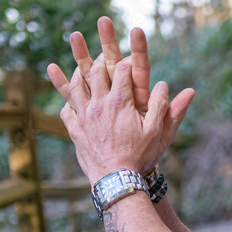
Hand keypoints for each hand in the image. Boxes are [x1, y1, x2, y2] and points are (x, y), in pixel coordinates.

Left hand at [53, 52, 179, 183]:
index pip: (122, 70)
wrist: (116, 179)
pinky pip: (67, 110)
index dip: (127, 60)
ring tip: (79, 65)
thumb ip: (162, 106)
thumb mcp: (157, 132)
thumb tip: (165, 84)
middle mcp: (99, 105)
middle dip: (101, 58)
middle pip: (96, 72)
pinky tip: (68, 99)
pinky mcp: (74, 130)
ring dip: (78, 72)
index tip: (130, 57)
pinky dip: (67, 101)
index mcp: (120, 102)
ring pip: (76, 86)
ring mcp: (84, 116)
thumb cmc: (139, 156)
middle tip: (103, 52)